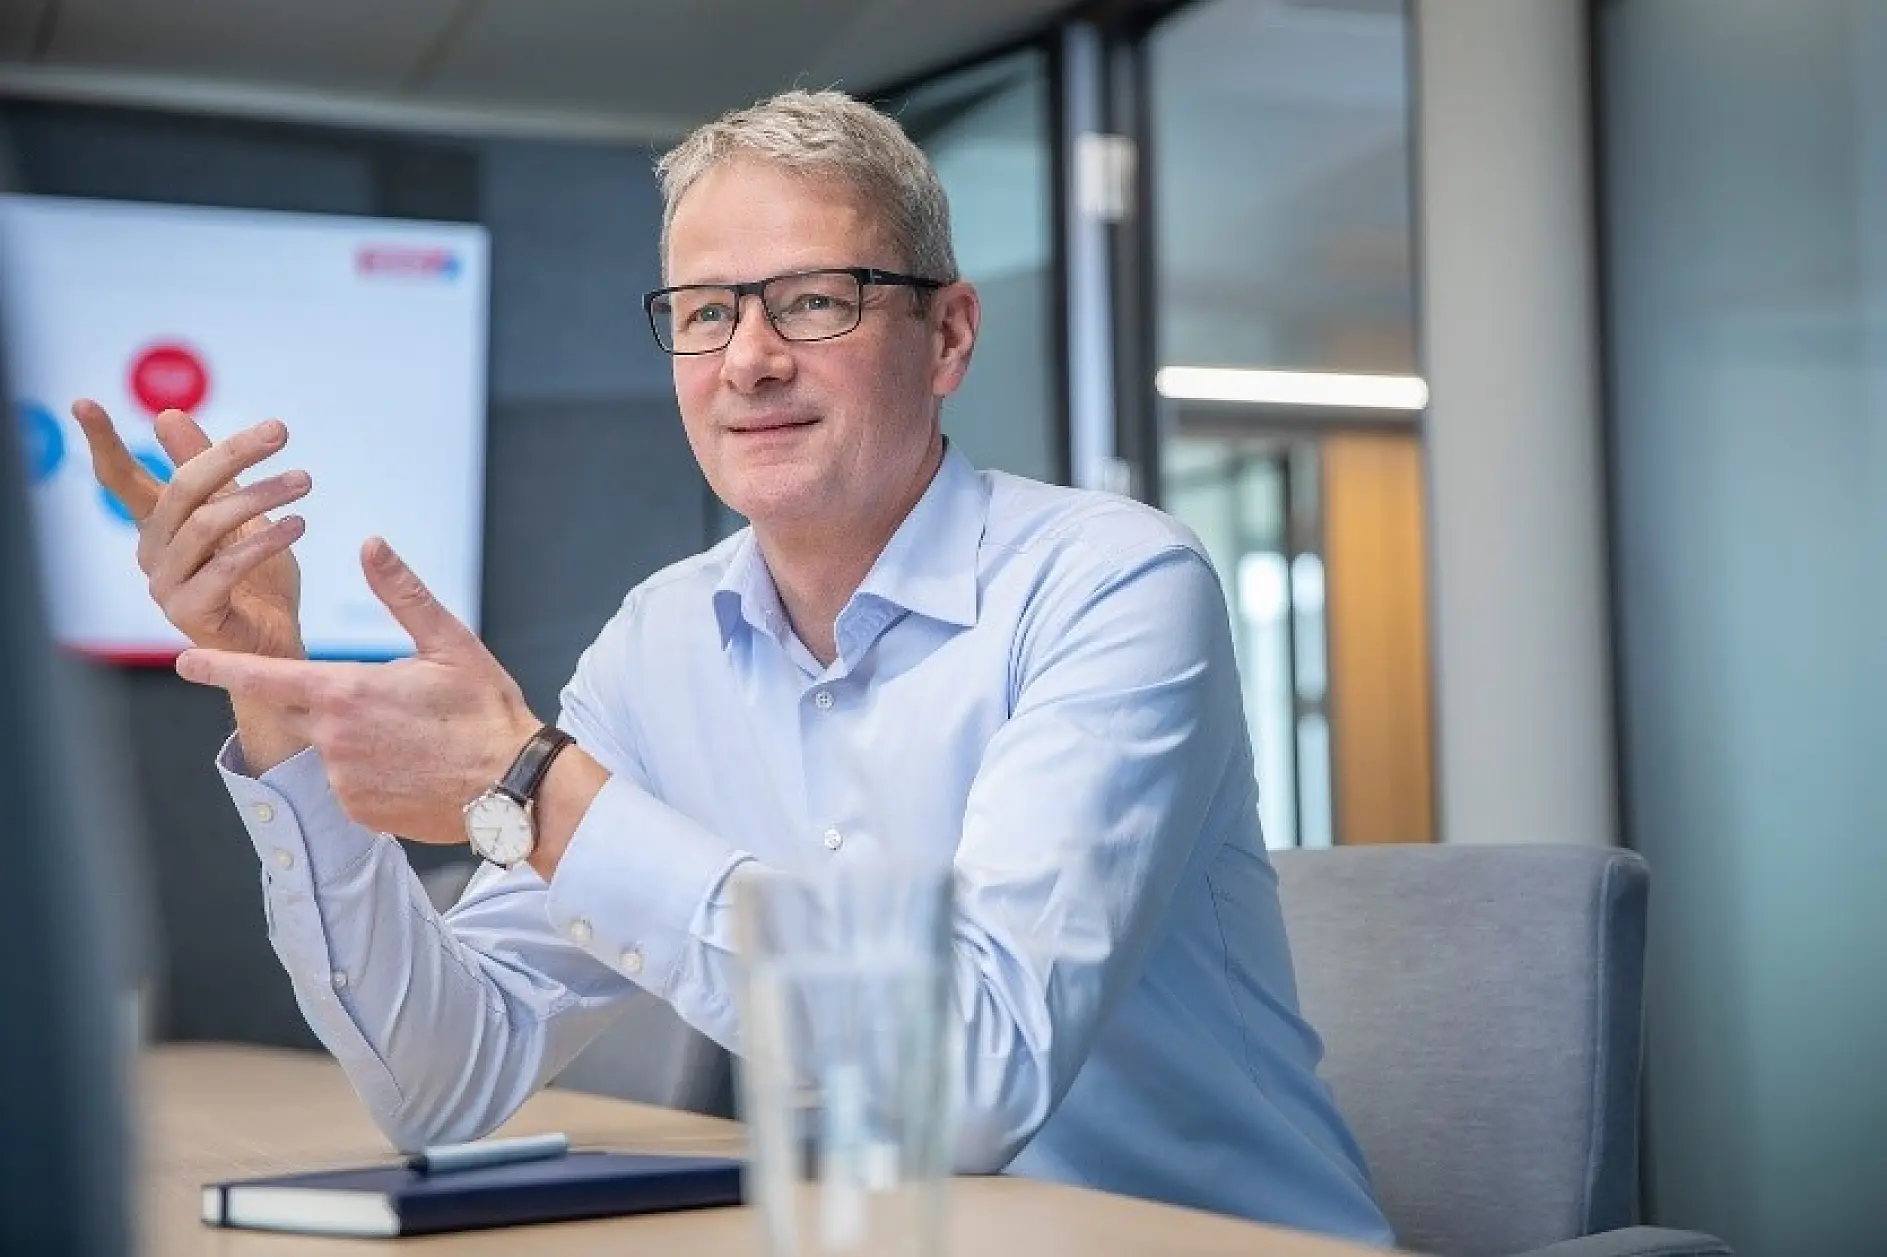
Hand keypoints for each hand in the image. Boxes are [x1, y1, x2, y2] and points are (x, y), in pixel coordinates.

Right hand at [73, 399, 307, 660]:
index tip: (83, 402)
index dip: (101, 442)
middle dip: (232, 454)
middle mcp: (153, 553)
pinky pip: (226, 567)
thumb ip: (209, 470)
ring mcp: (167, 585)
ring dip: (260, 496)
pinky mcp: (191, 613)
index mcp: (158, 527)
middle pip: (182, 490)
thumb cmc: (258, 580)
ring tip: (303, 481)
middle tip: (280, 431)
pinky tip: (297, 525)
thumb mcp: (238, 514)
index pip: (120, 479)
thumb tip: (168, 415)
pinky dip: (265, 541)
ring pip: (206, 525)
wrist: (277, 643)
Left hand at [173, 538, 541, 844]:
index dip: (220, 667)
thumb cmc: (486, 711)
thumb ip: (402, 593)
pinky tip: (418, 767)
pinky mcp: (359, 812)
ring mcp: (343, 781)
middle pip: (300, 712)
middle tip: (387, 705)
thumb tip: (371, 544)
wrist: (513, 787)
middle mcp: (333, 740)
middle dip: (331, 702)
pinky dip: (375, 774)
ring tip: (419, 739)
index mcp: (346, 691)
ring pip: (331, 750)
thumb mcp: (450, 643)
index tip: (185, 661)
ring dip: (360, 740)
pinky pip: (350, 786)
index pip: (265, 676)